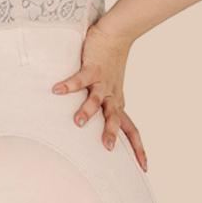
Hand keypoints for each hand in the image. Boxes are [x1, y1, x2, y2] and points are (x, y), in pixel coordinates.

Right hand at [51, 22, 147, 170]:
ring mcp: (102, 82)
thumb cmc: (110, 64)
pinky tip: (57, 90)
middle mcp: (112, 96)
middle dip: (109, 133)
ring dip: (87, 111)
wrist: (116, 35)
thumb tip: (93, 125)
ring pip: (97, 100)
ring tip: (78, 122)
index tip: (144, 167)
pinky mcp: (93, 68)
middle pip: (115, 119)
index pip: (131, 130)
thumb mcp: (110, 89)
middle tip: (106, 148)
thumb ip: (103, 106)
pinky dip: (69, 85)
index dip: (137, 148)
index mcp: (117, 103)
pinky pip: (80, 78)